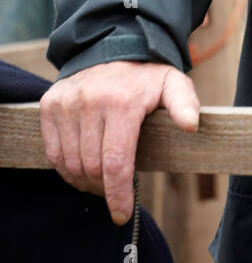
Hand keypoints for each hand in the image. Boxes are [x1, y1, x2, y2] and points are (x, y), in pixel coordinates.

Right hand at [40, 60, 199, 225]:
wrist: (111, 47)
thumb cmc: (145, 77)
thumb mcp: (173, 84)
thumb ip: (184, 104)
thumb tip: (192, 126)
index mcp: (122, 102)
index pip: (116, 163)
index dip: (117, 195)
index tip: (122, 215)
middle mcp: (90, 101)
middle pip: (91, 167)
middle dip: (104, 190)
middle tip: (115, 195)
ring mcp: (66, 103)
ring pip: (70, 163)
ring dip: (84, 182)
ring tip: (100, 184)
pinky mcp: (49, 105)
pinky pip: (53, 152)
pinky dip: (65, 168)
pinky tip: (81, 169)